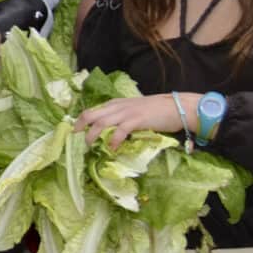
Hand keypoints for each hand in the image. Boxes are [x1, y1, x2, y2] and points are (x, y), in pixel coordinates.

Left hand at [76, 93, 196, 151]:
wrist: (176, 107)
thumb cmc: (157, 111)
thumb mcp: (134, 111)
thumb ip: (122, 118)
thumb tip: (111, 132)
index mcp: (116, 104)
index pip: (93, 110)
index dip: (82, 120)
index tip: (75, 130)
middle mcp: (118, 106)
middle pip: (92, 114)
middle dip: (80, 125)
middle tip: (75, 137)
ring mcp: (127, 112)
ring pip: (102, 122)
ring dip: (93, 134)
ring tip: (89, 145)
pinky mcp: (137, 120)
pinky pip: (121, 130)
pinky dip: (114, 139)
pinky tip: (111, 148)